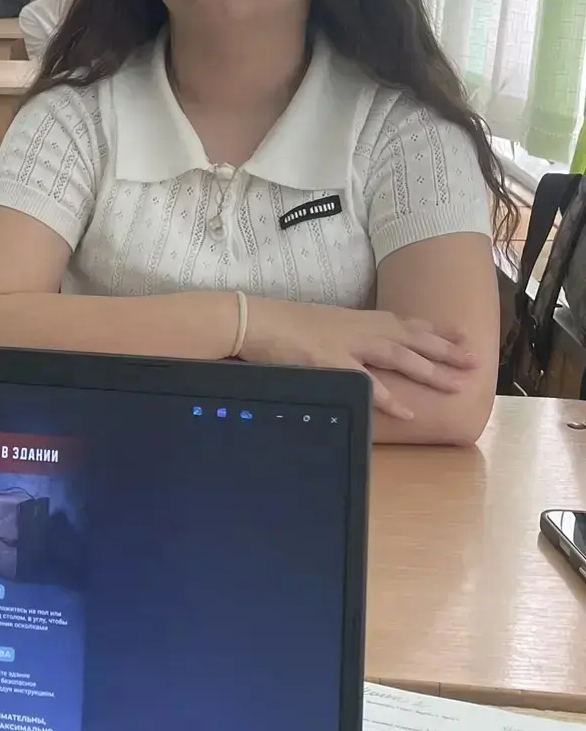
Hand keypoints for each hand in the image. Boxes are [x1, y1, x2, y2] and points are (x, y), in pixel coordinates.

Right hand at [241, 298, 478, 419]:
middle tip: (476, 359)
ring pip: (399, 356)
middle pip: (412, 339)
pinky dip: (388, 397)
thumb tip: (360, 351)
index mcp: (358, 320)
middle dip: (446, 350)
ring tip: (456, 384)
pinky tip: (407, 411)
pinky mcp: (331, 362)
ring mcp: (347, 345)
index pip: (406, 323)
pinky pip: (365, 382)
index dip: (436, 331)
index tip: (462, 335)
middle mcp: (360, 329)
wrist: (255, 319)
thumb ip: (346, 337)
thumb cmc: (284, 325)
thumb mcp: (324, 326)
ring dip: (430, 371)